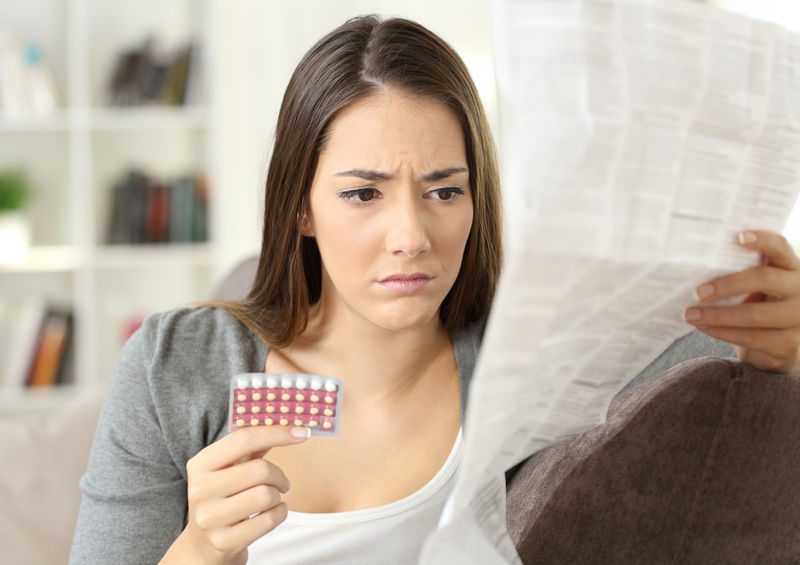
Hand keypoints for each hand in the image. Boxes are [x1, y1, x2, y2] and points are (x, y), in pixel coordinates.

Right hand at [181, 425, 309, 564]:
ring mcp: (210, 518)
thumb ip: (252, 444)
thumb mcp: (230, 468)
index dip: (277, 432)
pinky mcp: (224, 541)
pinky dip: (280, 513)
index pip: (243, 438)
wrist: (204, 544)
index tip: (303, 432)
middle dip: (279, 475)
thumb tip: (286, 420)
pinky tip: (272, 513)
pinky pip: (269, 520)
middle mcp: (200, 489)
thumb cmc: (225, 496)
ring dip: (278, 496)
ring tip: (272, 499)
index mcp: (201, 464)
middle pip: (260, 469)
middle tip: (282, 482)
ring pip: (266, 495)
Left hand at [683, 229, 799, 374]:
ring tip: (691, 314)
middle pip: (765, 279)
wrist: (774, 345)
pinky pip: (753, 337)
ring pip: (756, 314)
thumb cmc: (756, 305)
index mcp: (790, 267)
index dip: (762, 240)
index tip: (738, 236)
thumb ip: (737, 273)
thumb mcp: (753, 286)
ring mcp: (799, 317)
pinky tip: (704, 328)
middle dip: (728, 285)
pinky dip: (724, 332)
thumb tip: (694, 265)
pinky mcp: (790, 342)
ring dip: (718, 315)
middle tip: (698, 292)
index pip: (780, 247)